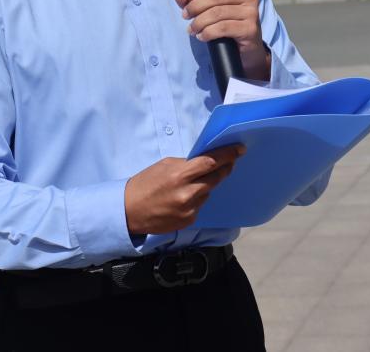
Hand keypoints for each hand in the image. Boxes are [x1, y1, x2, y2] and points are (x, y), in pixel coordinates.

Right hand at [124, 144, 245, 234]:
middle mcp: (187, 193)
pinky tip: (182, 199)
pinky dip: (196, 199)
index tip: (240, 149)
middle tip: (229, 162)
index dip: (228, 155)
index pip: (211, 162)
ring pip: (208, 192)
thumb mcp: (164, 165)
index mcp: (180, 175)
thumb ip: (186, 164)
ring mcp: (190, 209)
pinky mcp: (189, 220)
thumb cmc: (145, 183)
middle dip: (224, 169)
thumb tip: (205, 162)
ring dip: (206, 186)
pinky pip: (200, 205)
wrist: (129, 210)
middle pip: (216, 178)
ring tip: (191, 184)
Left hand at [173, 0, 270, 79]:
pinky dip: (207, 33)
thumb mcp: (207, 9)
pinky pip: (223, 28)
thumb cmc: (226, 24)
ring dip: (199, 22)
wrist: (246, 49)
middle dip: (195, 6)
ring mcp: (251, 12)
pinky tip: (201, 36)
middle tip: (185, 15)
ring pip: (217, 13)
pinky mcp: (250, 28)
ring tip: (192, 29)